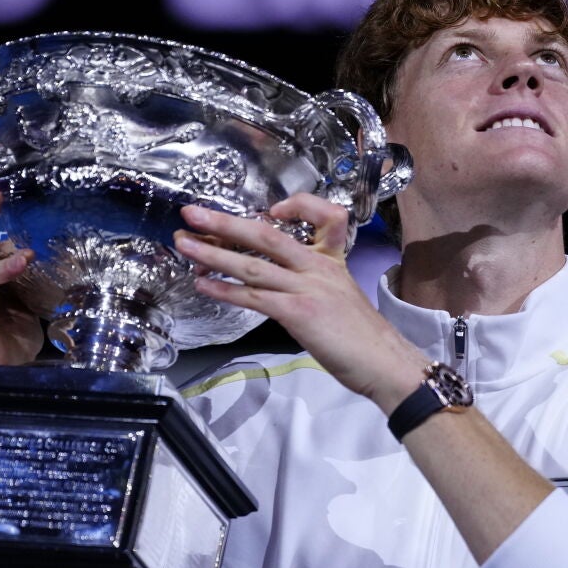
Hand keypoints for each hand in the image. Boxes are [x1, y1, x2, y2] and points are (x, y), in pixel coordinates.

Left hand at [173, 194, 425, 409]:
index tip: (271, 210)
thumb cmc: (362, 339)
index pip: (323, 214)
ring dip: (213, 253)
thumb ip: (311, 286)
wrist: (384, 363)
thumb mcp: (341, 298)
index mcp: (332, 260)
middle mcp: (319, 267)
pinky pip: (254, 297)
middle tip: (191, 213)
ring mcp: (308, 287)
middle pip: (267, 234)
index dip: (297, 204)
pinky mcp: (299, 312)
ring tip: (184, 244)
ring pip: (253, 264)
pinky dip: (225, 290)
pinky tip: (203, 284)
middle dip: (225, 222)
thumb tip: (277, 290)